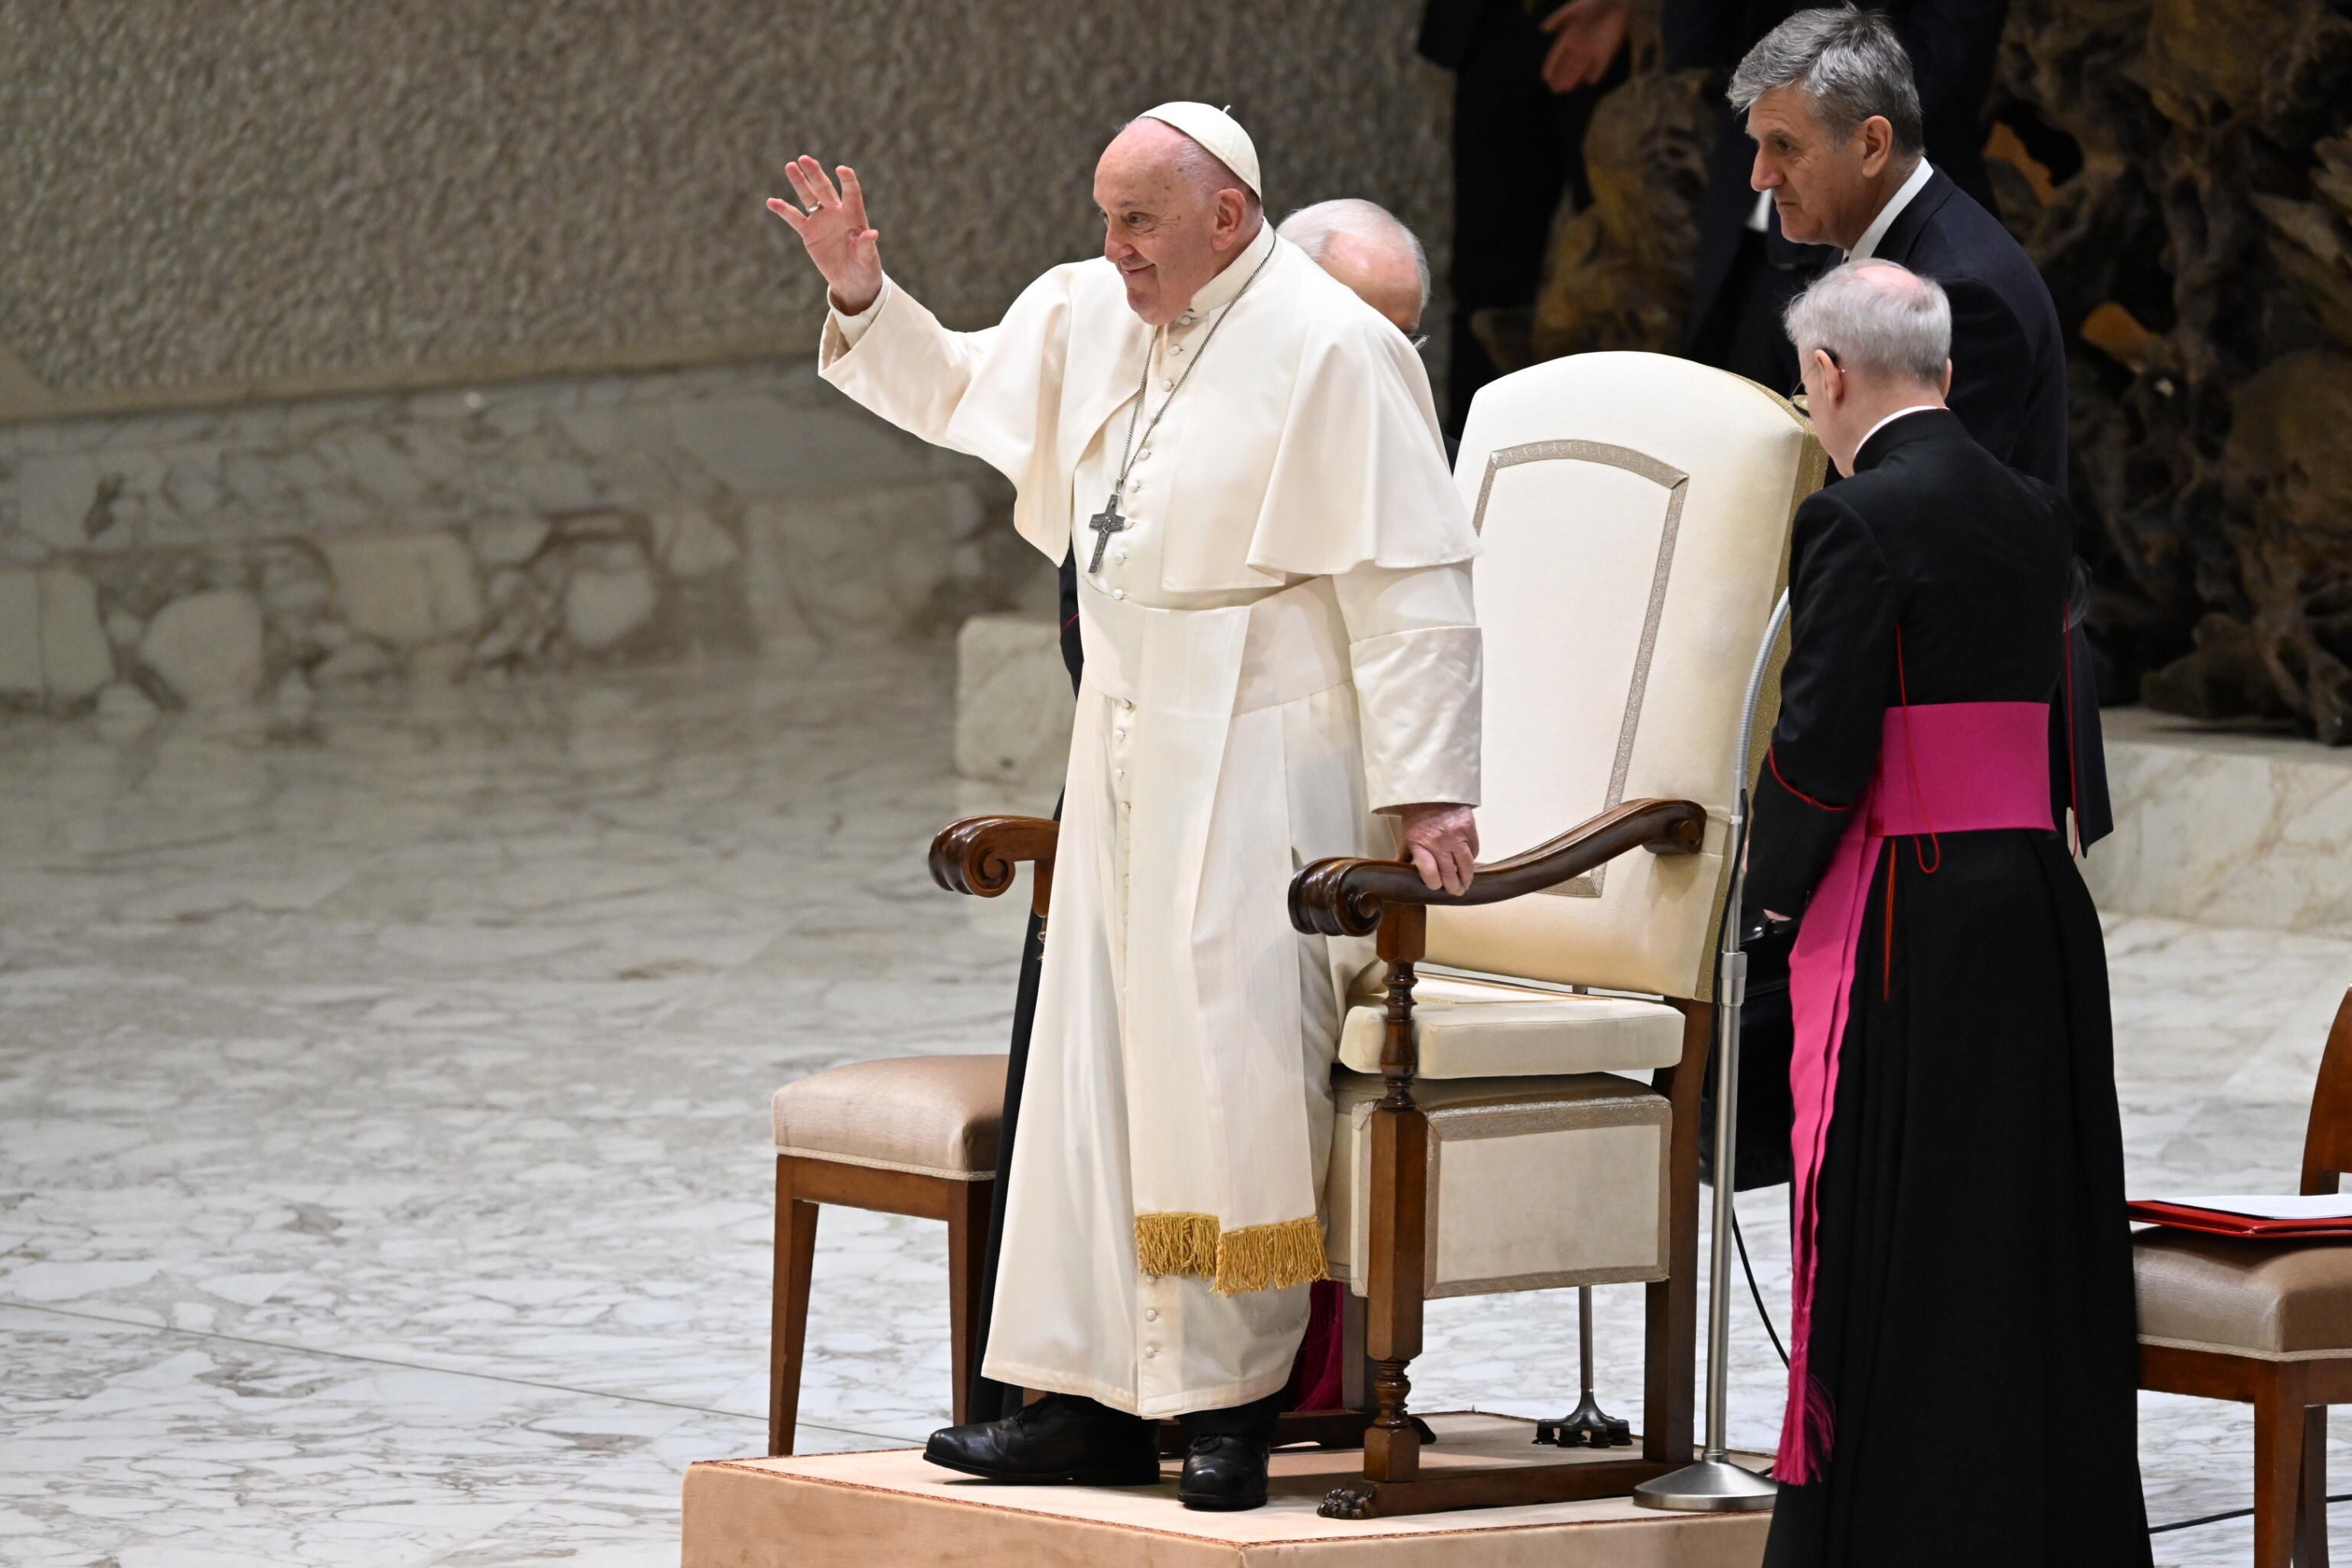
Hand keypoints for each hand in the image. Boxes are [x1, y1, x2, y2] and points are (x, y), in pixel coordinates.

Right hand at [767, 156, 883, 315]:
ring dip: (799, 182)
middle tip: (804, 159)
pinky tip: (771, 202)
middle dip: (815, 174)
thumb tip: (872, 233)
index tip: (842, 169)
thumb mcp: (868, 259)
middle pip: (825, 189)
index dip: (847, 180)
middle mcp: (837, 213)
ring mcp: (821, 221)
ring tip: (790, 166)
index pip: (851, 193)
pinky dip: (783, 210)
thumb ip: (867, 246)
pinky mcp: (809, 232)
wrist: (851, 281)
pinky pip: (794, 218)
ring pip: (809, 197)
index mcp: (855, 215)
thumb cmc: (865, 268)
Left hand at [1395, 803, 1478, 896]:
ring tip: (1465, 885)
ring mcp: (1456, 835)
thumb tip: (1396, 872)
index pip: (1429, 872)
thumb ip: (1405, 854)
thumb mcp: (1406, 834)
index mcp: (1419, 843)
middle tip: (1455, 892)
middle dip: (1453, 887)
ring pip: (1466, 865)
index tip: (1435, 886)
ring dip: (1467, 878)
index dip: (1433, 883)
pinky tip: (1469, 863)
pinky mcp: (1469, 828)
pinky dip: (1472, 859)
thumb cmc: (1416, 814)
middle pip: (1449, 873)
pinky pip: (1474, 850)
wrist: (1432, 788)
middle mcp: (1438, 842)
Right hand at [1538, 0, 1631, 93]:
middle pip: (1568, 64)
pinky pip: (1602, 65)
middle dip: (1561, 77)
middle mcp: (1581, 45)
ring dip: (1574, 78)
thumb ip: (1559, 18)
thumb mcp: (1574, 9)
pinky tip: (1591, 81)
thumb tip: (1543, 29)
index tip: (1546, 78)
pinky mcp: (1608, 50)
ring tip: (1566, 89)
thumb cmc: (1594, 2)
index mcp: (1571, 35)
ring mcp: (1594, 49)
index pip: (1558, 54)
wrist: (1615, 1)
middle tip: (1554, 89)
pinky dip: (1597, 72)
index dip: (1552, 66)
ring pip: (1582, 67)